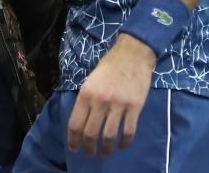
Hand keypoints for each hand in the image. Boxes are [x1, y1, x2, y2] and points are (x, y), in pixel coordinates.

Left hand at [67, 33, 155, 155]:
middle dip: (89, 148)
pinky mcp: (135, 107)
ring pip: (109, 135)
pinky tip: (122, 145)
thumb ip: (86, 100)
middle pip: (90, 133)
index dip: (73, 140)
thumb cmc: (109, 66)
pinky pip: (128, 131)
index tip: (74, 148)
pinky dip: (125, 142)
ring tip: (105, 153)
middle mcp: (100, 101)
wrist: (132, 54)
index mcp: (86, 94)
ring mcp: (118, 105)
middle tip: (90, 153)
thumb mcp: (90, 80)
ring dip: (106, 149)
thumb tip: (82, 121)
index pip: (75, 123)